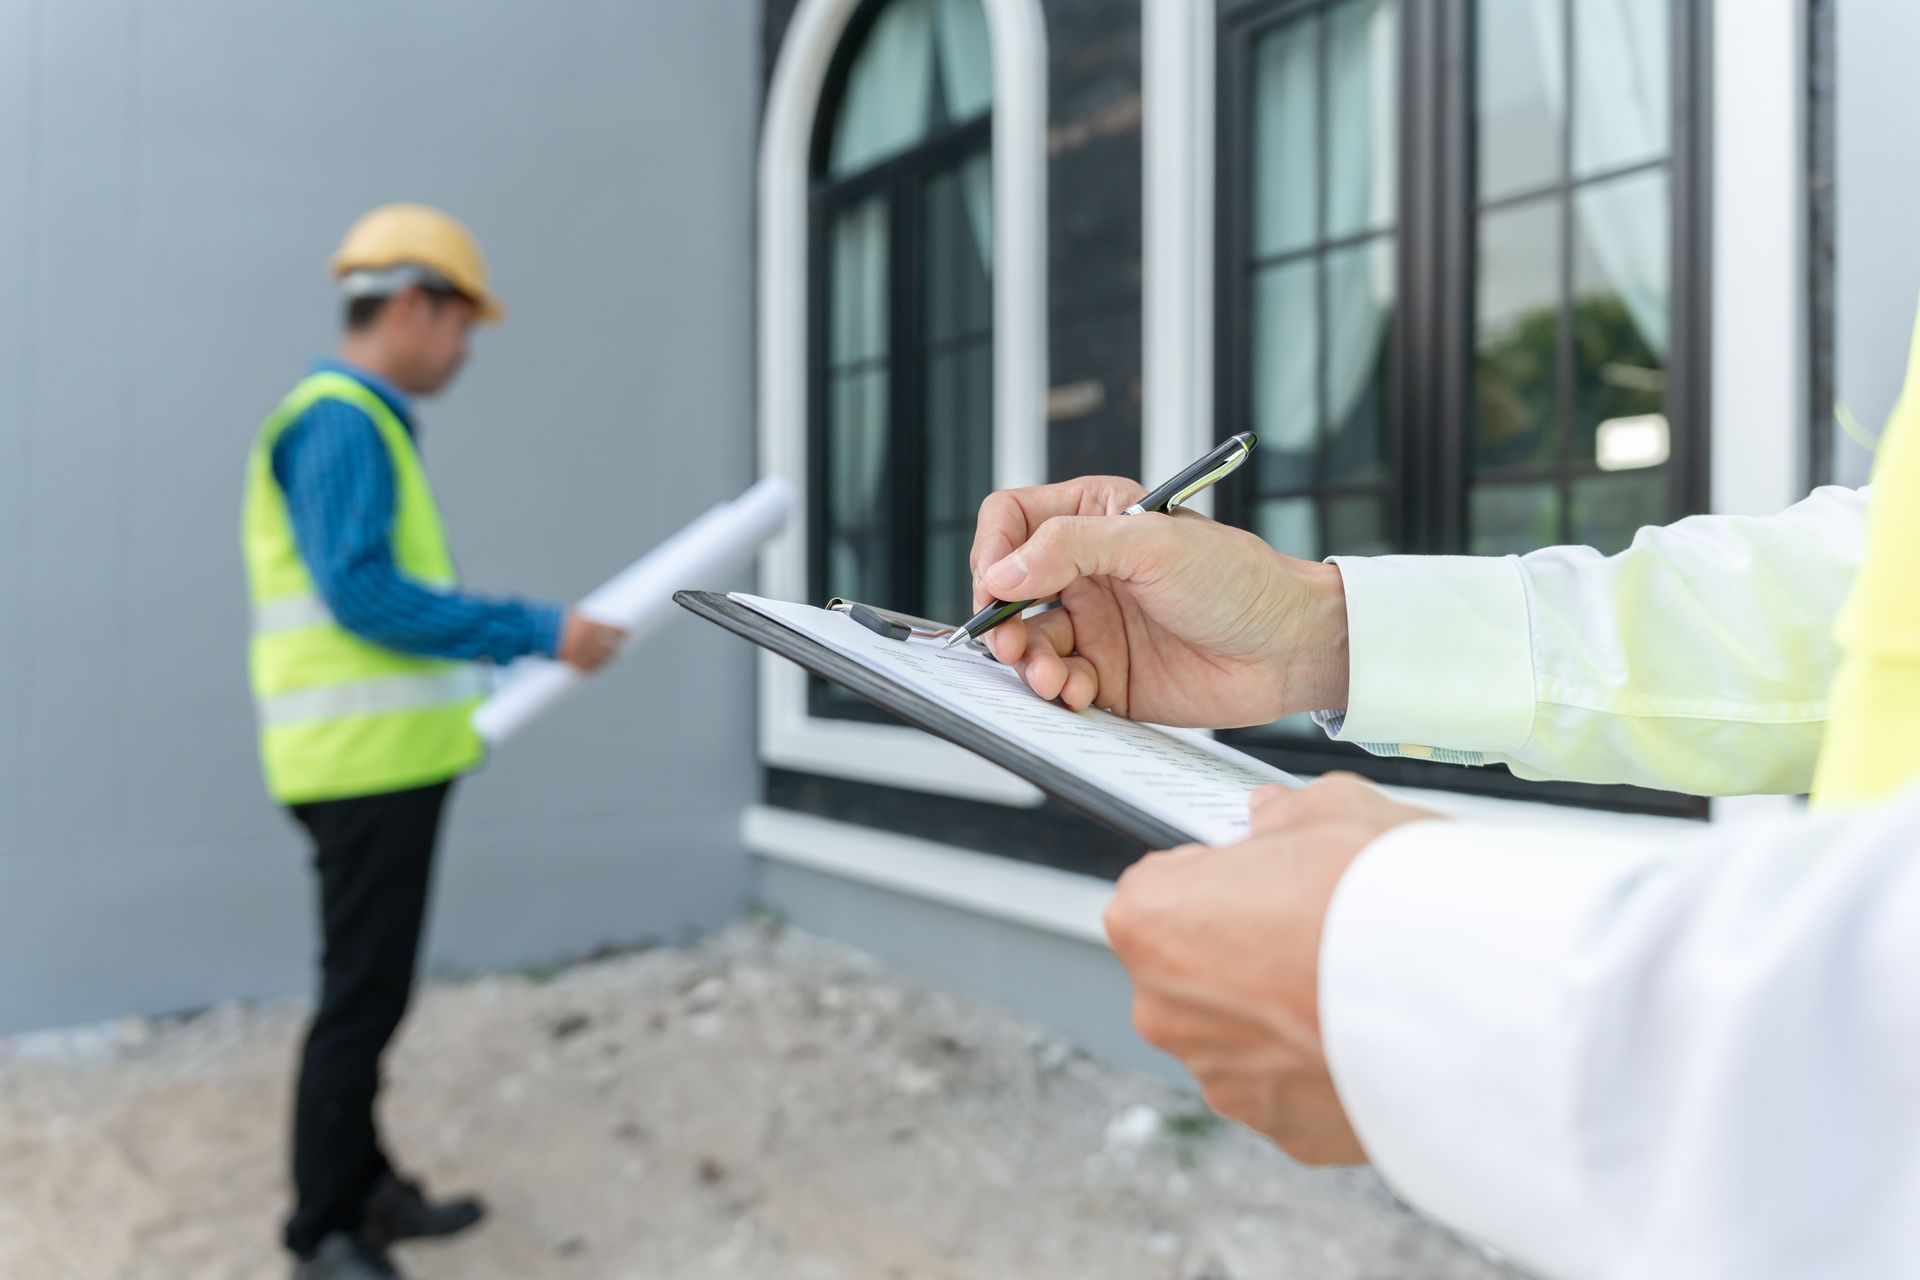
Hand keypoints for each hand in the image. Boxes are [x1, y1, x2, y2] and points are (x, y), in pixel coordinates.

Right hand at [559, 610, 625, 672]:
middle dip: (615, 648)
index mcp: (594, 625)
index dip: (622, 632)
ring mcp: (584, 651)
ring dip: (606, 660)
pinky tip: (596, 667)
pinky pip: (589, 668)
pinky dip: (594, 668)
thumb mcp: (577, 615)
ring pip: (602, 659)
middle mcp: (591, 639)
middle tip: (616, 650)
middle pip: (611, 647)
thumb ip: (590, 622)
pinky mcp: (575, 662)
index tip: (626, 634)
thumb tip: (602, 626)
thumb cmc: (559, 619)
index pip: (615, 629)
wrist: (541, 629)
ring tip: (609, 660)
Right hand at [968, 476, 1347, 726]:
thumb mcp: (1152, 543)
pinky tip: (1079, 693)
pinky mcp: (1107, 675)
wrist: (1290, 648)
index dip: (993, 550)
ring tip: (1051, 678)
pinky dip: (1057, 692)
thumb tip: (1003, 571)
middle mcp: (1086, 570)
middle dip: (1001, 619)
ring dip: (1028, 663)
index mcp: (1094, 518)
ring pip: (1028, 643)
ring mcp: (1095, 625)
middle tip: (1009, 642)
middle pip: (1008, 589)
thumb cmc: (1239, 581)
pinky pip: (1058, 684)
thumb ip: (1070, 547)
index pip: (1012, 520)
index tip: (995, 585)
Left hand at [1104, 774, 1441, 1163]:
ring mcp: (1225, 1079)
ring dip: (1281, 1015)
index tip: (1261, 877)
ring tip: (1355, 983)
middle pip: (1193, 971)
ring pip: (1241, 1036)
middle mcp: (1169, 1012)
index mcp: (1154, 923)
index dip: (1216, 878)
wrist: (1471, 1000)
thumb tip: (1274, 815)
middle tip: (1317, 928)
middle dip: (1242, 952)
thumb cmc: (1389, 899)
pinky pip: (1291, 1089)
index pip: (1157, 890)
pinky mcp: (1284, 1130)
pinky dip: (1322, 1067)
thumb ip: (1287, 813)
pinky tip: (1371, 1034)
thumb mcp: (1336, 808)